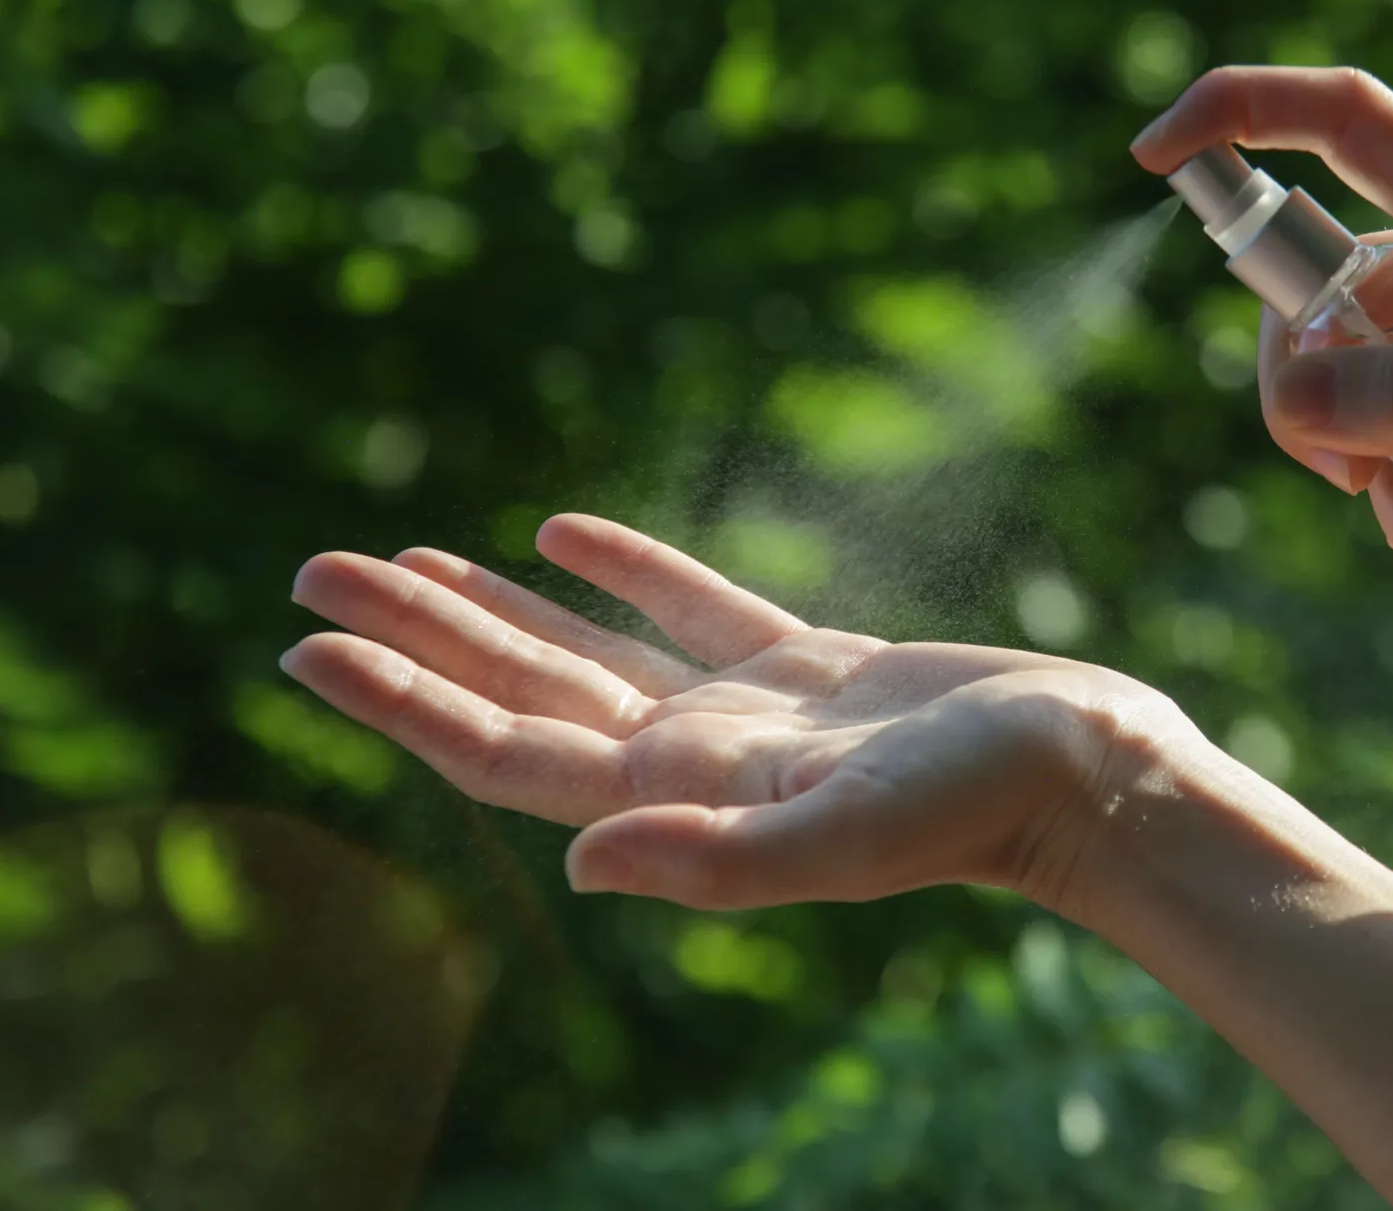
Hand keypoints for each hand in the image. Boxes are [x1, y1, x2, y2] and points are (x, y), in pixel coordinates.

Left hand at [280, 513, 1186, 909]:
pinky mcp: (805, 666)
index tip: (310, 648)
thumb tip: (577, 865)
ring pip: (587, 646)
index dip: (405, 701)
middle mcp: (691, 757)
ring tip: (405, 559)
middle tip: (311, 573)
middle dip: (415, 635)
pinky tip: (563, 528)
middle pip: (522, 687)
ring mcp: (744, 711)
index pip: (507, 747)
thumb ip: (718, 861)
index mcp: (681, 795)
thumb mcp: (849, 837)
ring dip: (496, 605)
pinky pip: (688, 605)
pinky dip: (622, 565)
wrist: (1081, 773)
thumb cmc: (977, 809)